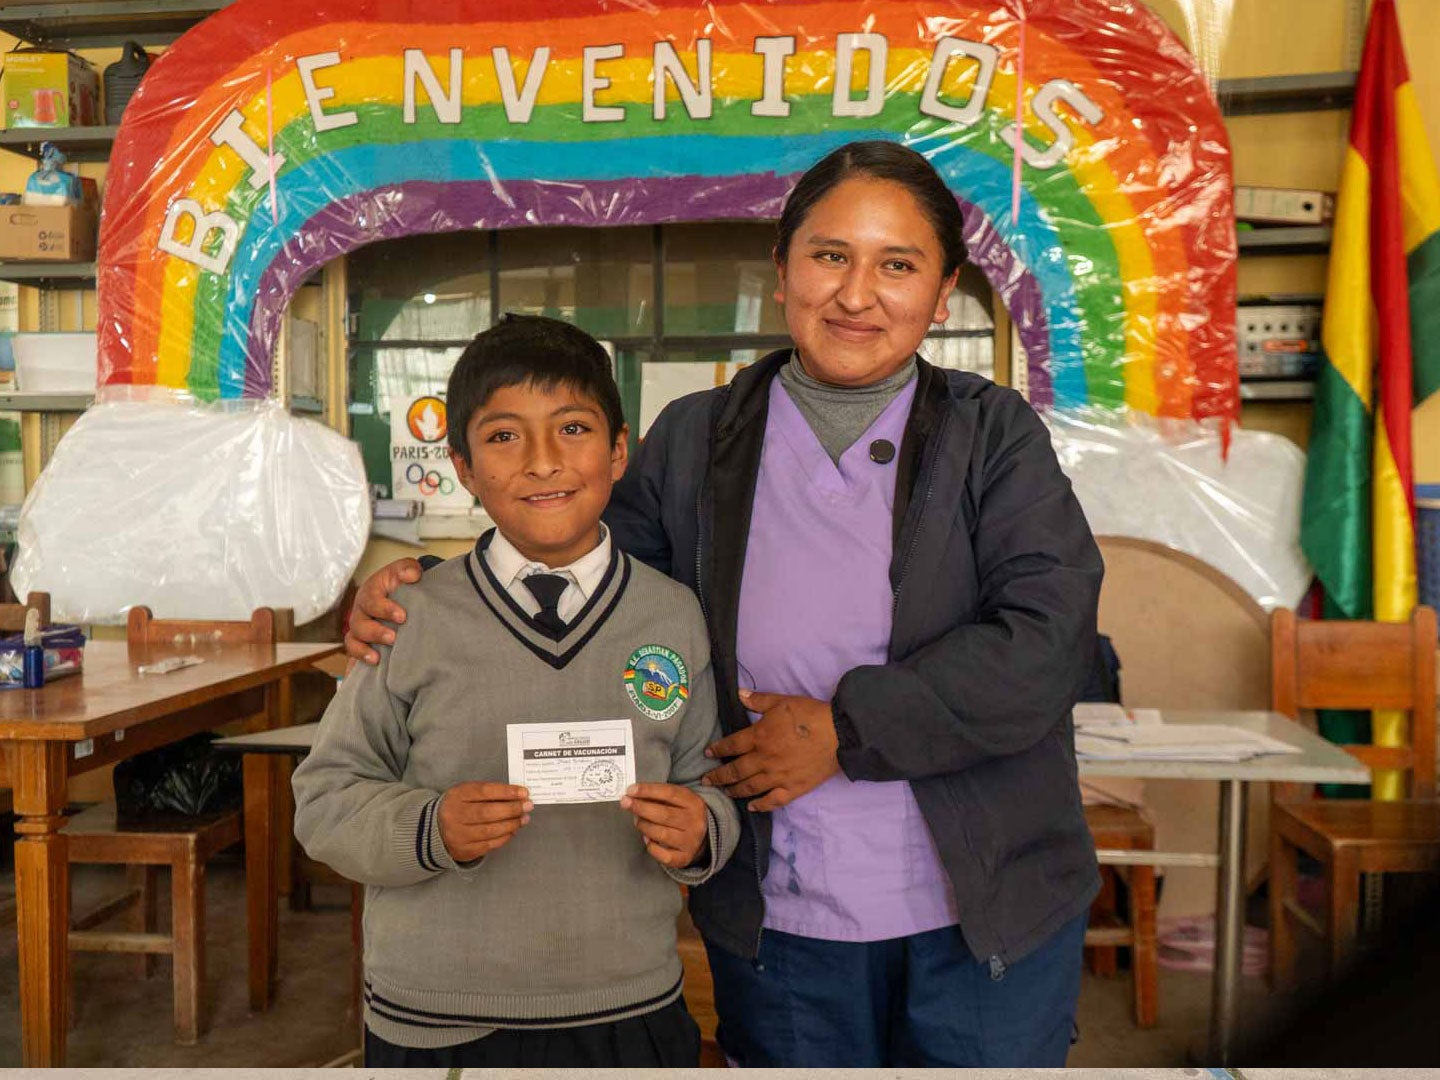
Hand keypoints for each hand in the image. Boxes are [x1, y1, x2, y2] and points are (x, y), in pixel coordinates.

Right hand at [345, 558, 422, 664]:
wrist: (403, 597)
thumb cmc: (400, 585)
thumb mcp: (405, 571)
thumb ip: (409, 568)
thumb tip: (411, 575)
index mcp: (371, 592)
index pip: (371, 600)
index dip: (384, 609)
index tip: (402, 617)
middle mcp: (361, 611)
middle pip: (359, 623)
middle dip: (376, 632)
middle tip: (393, 638)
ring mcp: (359, 628)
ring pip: (353, 639)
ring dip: (364, 648)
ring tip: (378, 657)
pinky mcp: (361, 643)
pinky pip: (354, 652)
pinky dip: (360, 657)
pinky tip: (374, 663)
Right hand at [437, 782, 531, 862]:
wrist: (435, 830)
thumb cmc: (459, 807)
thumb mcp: (467, 793)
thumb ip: (489, 793)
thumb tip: (518, 795)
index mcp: (457, 796)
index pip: (484, 792)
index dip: (506, 792)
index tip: (524, 792)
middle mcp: (454, 815)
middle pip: (488, 812)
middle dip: (512, 809)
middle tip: (528, 806)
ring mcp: (458, 835)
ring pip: (490, 830)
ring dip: (512, 824)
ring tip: (524, 818)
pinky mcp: (464, 850)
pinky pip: (489, 844)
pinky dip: (504, 837)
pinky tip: (512, 830)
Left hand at [620, 783, 708, 868]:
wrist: (704, 837)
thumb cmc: (683, 814)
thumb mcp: (678, 800)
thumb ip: (659, 796)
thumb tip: (633, 794)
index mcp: (694, 803)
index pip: (670, 793)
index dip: (648, 791)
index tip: (630, 790)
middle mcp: (695, 822)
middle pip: (664, 814)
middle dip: (641, 808)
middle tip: (625, 803)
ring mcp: (690, 842)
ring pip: (661, 834)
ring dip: (644, 826)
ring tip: (637, 821)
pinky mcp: (684, 858)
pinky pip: (662, 854)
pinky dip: (651, 846)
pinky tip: (647, 839)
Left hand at [703, 691, 839, 811]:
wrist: (838, 734)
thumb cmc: (809, 714)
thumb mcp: (781, 701)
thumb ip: (758, 700)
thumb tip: (739, 694)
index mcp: (759, 736)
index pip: (731, 745)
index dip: (717, 750)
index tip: (708, 754)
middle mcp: (764, 759)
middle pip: (735, 770)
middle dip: (718, 776)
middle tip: (706, 780)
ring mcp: (778, 776)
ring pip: (749, 787)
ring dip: (734, 790)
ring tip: (725, 792)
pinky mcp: (793, 788)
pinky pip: (772, 801)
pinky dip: (760, 805)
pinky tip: (751, 806)